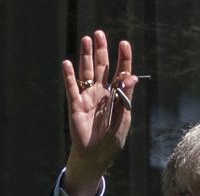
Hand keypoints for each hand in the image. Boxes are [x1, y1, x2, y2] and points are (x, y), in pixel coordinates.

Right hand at [62, 30, 139, 195]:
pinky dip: (69, 77)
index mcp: (116, 96)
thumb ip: (126, 97)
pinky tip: (68, 64)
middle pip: (101, 67)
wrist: (95, 157)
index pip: (121, 73)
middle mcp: (102, 93)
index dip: (123, 58)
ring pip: (86, 73)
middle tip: (99, 34)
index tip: (124, 44)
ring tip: (86, 39)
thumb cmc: (112, 141)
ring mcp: (88, 98)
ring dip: (85, 56)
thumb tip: (132, 77)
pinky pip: (72, 88)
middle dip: (101, 50)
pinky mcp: (75, 106)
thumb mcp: (123, 119)